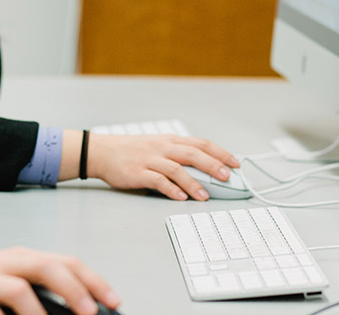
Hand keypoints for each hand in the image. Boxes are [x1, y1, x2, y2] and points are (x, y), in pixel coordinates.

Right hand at [0, 247, 119, 314]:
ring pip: (18, 289)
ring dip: (39, 314)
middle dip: (74, 289)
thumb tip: (76, 308)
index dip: (92, 280)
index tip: (114, 301)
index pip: (63, 261)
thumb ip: (34, 291)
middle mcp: (1, 264)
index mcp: (17, 258)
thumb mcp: (0, 280)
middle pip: (45, 266)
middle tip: (90, 313)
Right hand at [87, 133, 239, 200]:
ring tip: (205, 195)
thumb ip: (177, 155)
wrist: (103, 152)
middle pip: (192, 154)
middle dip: (212, 165)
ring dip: (193, 183)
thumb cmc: (132, 151)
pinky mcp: (138, 173)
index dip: (219, 153)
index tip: (236, 163)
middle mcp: (162, 148)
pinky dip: (171, 189)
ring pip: (176, 169)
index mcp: (169, 140)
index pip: (200, 143)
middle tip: (227, 177)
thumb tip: (203, 168)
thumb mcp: (157, 146)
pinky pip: (157, 181)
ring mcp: (150, 160)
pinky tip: (180, 197)